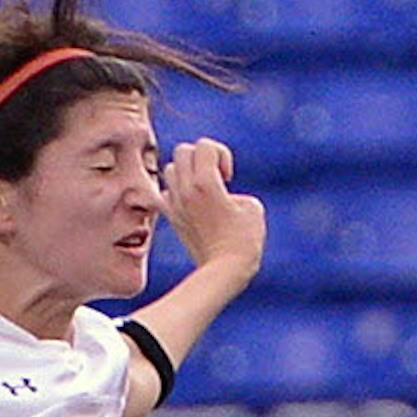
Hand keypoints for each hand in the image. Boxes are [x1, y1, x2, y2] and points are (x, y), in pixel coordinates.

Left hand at [158, 138, 265, 283]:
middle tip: (215, 178)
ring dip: (187, 172)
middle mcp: (185, 190)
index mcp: (205, 183)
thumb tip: (219, 193)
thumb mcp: (251, 207)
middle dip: (201, 158)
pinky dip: (176, 192)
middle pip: (183, 151)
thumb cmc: (244, 240)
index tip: (228, 178)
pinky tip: (191, 204)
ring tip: (202, 189)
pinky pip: (164, 192)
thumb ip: (232, 190)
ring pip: (170, 169)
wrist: (224, 271)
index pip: (204, 145)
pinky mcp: (172, 218)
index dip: (221, 155)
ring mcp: (175, 204)